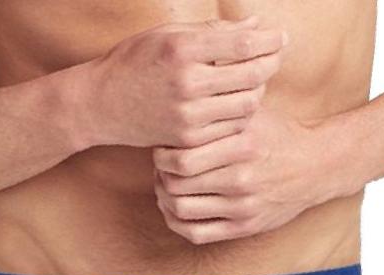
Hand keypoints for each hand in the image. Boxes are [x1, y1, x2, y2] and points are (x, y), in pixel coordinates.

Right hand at [87, 17, 286, 147]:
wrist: (102, 105)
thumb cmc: (135, 62)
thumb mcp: (169, 34)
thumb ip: (214, 31)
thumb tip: (257, 26)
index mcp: (183, 49)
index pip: (243, 43)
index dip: (270, 39)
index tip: (280, 36)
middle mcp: (187, 83)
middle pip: (252, 75)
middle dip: (272, 63)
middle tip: (276, 56)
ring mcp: (188, 115)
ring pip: (247, 105)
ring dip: (258, 90)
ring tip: (255, 79)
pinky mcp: (187, 140)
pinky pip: (231, 128)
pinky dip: (242, 114)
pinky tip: (239, 103)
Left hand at [153, 106, 359, 243]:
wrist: (318, 166)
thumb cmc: (279, 134)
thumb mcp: (254, 112)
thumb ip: (221, 106)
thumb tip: (181, 94)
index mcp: (242, 146)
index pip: (182, 159)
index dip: (162, 155)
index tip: (163, 148)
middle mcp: (241, 179)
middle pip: (177, 185)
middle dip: (161, 175)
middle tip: (161, 168)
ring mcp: (242, 207)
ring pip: (181, 210)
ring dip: (164, 198)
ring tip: (167, 187)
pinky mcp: (244, 228)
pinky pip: (196, 234)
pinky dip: (176, 223)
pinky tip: (175, 210)